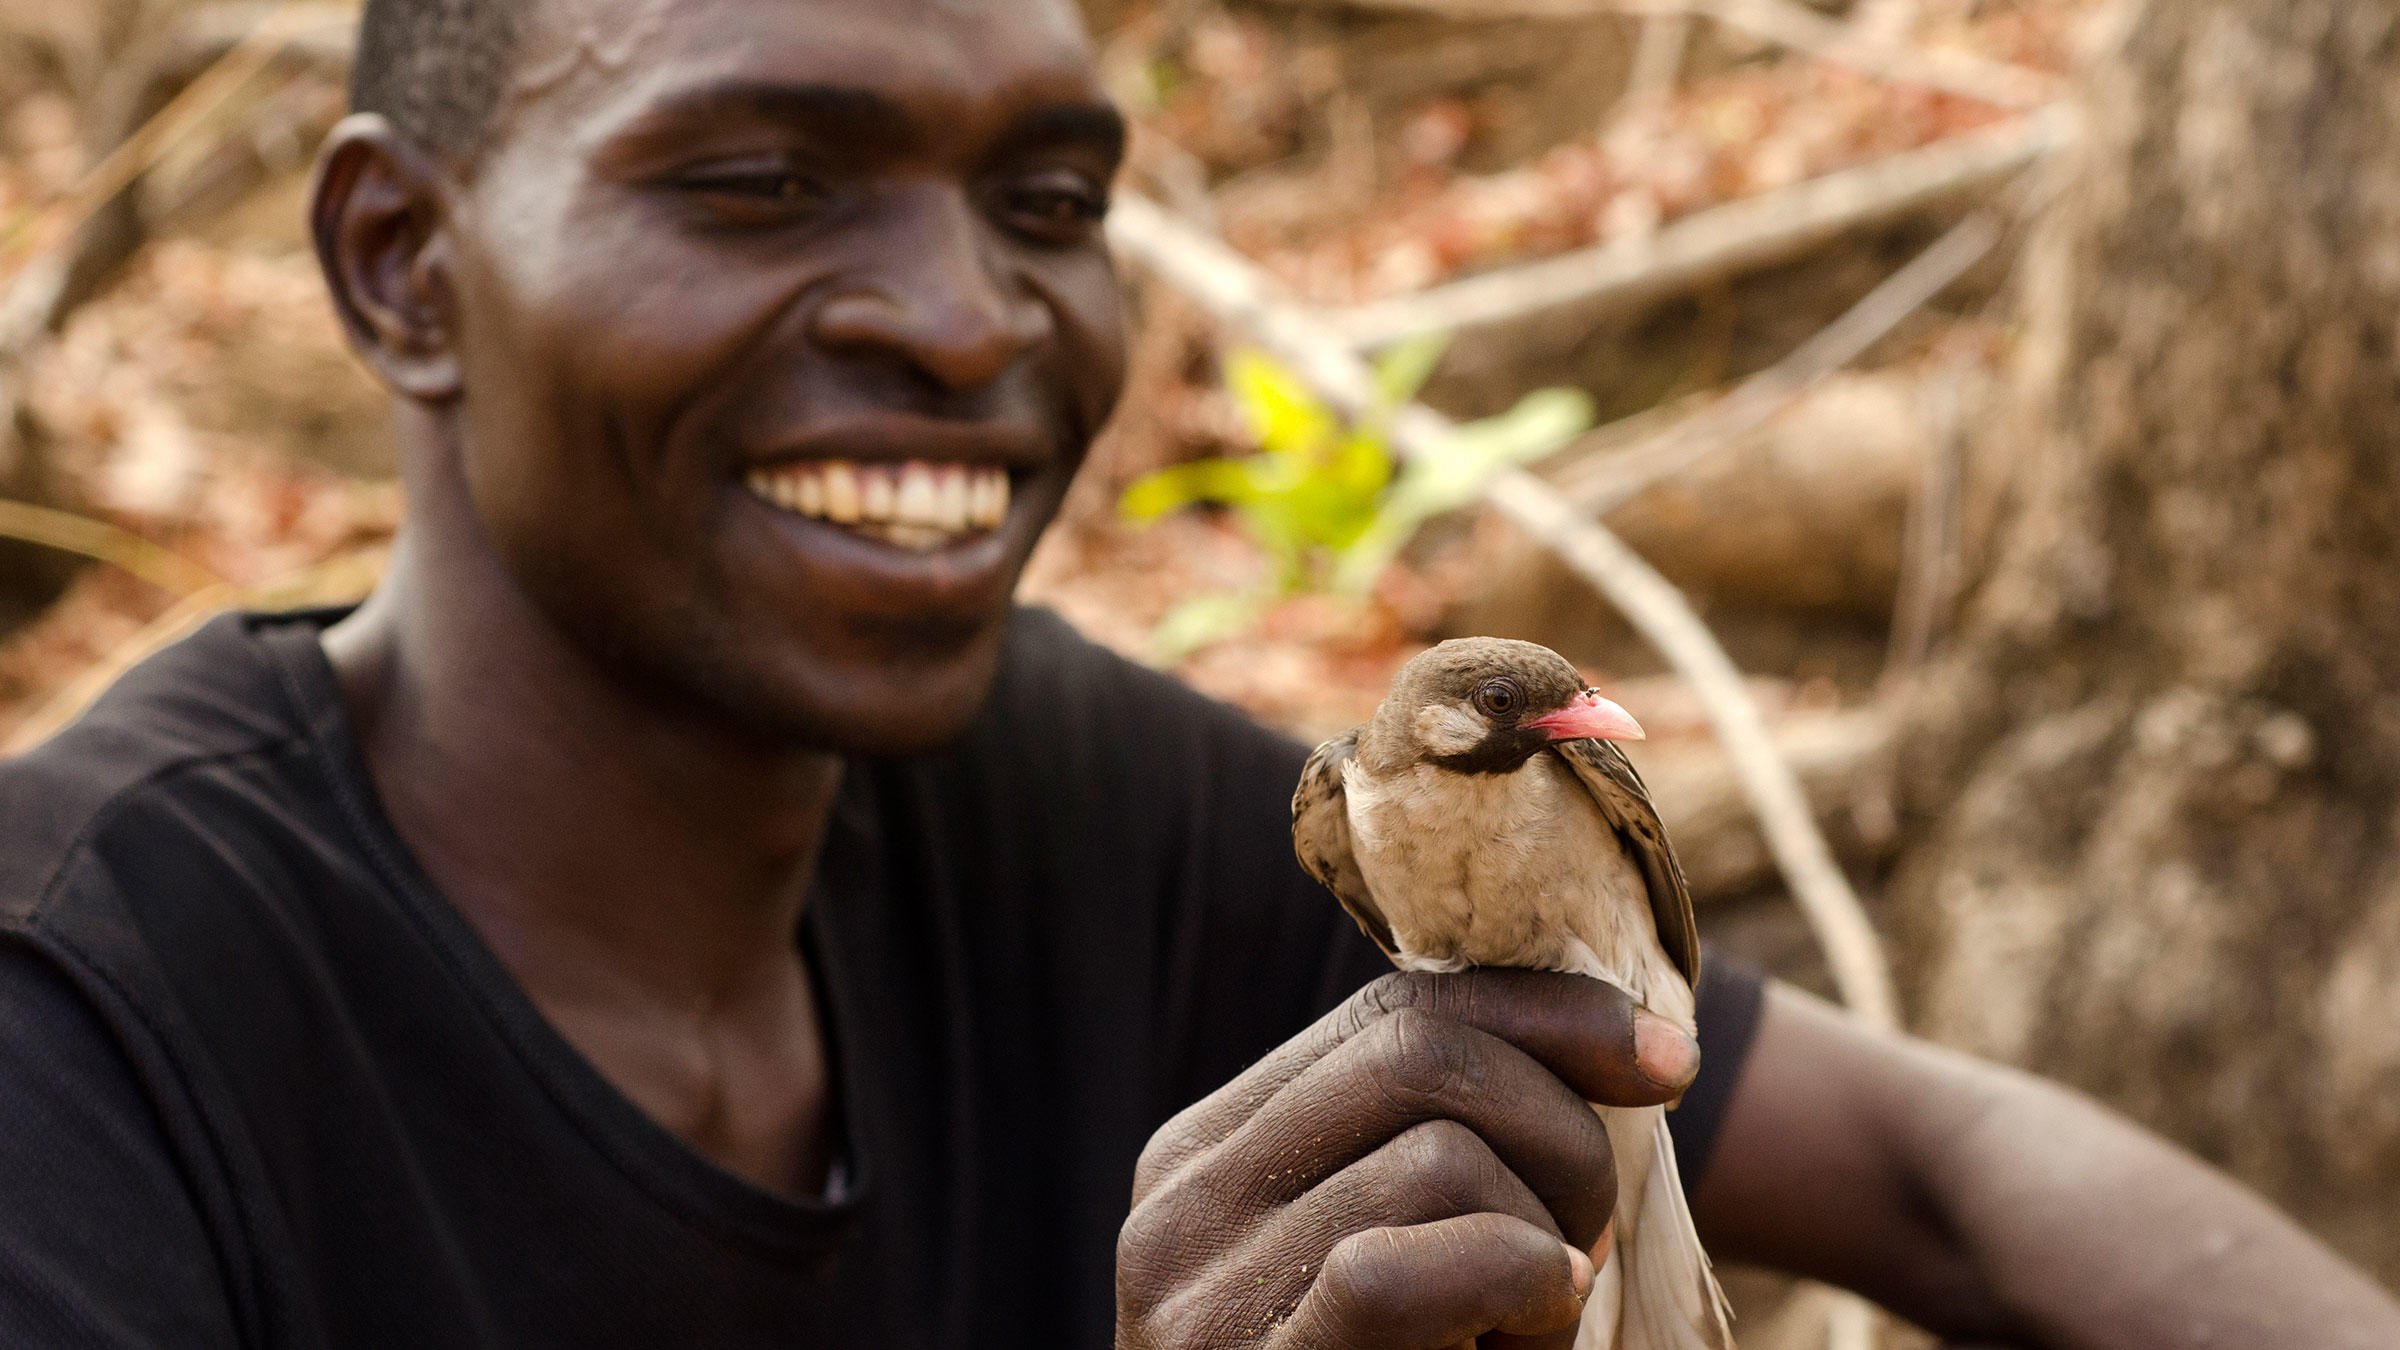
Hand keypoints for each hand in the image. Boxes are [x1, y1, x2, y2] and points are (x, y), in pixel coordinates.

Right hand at [1116, 969, 1701, 1349]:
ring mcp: (1193, 1297)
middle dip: (1560, 1133)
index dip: (1548, 1017)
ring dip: (1538, 1247)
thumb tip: (1624, 1031)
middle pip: (1421, 1056)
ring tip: (1516, 1340)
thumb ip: (1450, 1147)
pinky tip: (1522, 1344)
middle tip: (1586, 1249)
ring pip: (1440, 1157)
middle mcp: (1177, 1204)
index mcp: (1210, 1155)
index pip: (1392, 1014)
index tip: (1671, 1060)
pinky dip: (1508, 1285)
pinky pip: (1399, 1270)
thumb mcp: (1421, 1264)